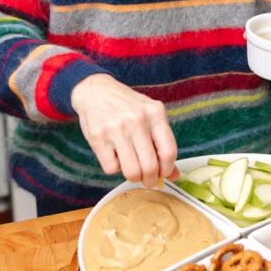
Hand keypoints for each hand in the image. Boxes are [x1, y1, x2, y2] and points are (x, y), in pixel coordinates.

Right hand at [71, 73, 178, 187]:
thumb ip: (162, 143)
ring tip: (132, 171)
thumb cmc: (127, 106)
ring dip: (133, 177)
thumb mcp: (150, 116)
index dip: (168, 169)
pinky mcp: (98, 138)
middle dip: (150, 180)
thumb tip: (174, 174)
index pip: (169, 152)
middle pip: (150, 166)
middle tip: (147, 180)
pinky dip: (114, 168)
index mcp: (155, 113)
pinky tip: (115, 156)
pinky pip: (111, 168)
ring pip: (131, 171)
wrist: (96, 90)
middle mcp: (138, 120)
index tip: (163, 174)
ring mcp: (117, 129)